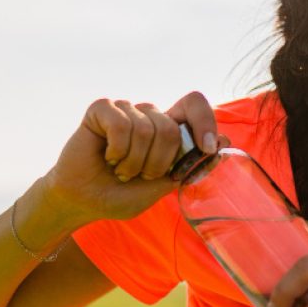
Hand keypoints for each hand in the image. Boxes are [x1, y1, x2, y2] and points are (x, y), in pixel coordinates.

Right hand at [44, 91, 227, 223]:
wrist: (83, 202)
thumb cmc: (121, 195)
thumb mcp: (161, 187)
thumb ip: (188, 166)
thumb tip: (224, 141)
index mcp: (167, 128)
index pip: (194, 104)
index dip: (205, 121)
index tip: (207, 147)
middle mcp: (149, 114)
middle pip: (171, 128)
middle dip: (157, 163)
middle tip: (139, 175)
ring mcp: (126, 109)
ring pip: (146, 128)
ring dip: (133, 162)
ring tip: (120, 170)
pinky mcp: (102, 109)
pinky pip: (121, 124)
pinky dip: (117, 150)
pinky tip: (108, 156)